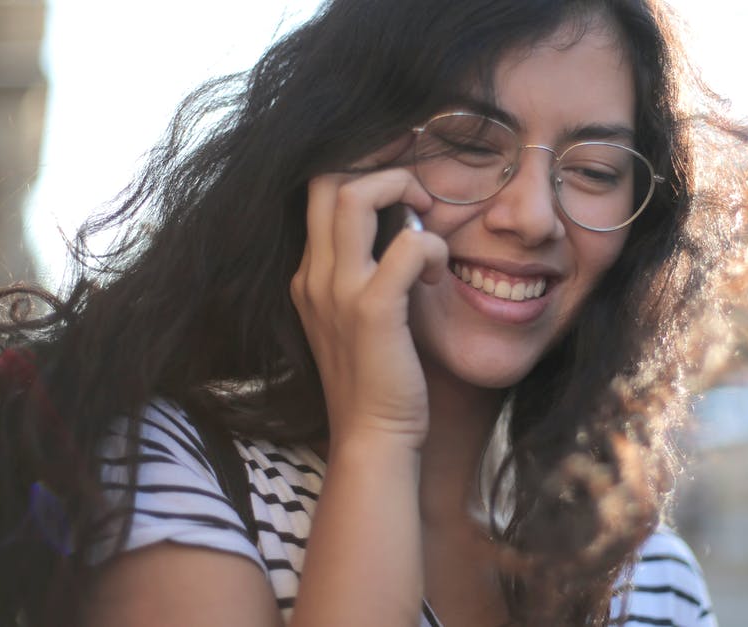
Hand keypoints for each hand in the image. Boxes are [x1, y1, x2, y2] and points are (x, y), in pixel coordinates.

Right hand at [290, 166, 447, 449]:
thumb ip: (370, 275)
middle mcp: (315, 276)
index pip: (318, 192)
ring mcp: (339, 292)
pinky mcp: (373, 312)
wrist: (371, 438)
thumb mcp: (359, 319)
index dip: (362, 171)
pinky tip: (438, 272)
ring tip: (428, 220)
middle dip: (379, 165)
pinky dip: (431, 247)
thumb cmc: (378, 380)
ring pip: (354, 197)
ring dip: (401, 191)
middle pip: (325, 179)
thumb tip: (407, 231)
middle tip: (419, 189)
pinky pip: (406, 247)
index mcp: (310, 276)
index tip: (404, 179)